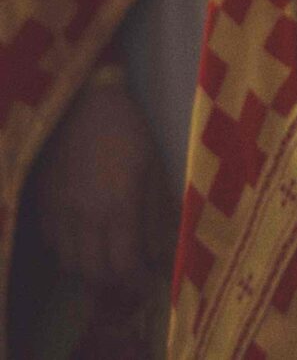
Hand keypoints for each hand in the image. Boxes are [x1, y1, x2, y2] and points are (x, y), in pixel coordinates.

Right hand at [32, 74, 170, 287]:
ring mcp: (58, 213)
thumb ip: (157, 214)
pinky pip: (53, 245)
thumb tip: (164, 252)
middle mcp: (84, 217)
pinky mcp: (41, 205)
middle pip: (93, 272)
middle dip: (113, 282)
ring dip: (90, 271)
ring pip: (69, 264)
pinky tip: (85, 244)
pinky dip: (70, 254)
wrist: (82, 105)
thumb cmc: (128, 132)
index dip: (136, 280)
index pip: (123, 264)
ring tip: (108, 263)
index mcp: (118, 207)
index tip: (147, 281)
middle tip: (129, 277)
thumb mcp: (154, 169)